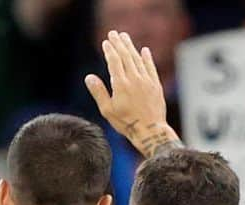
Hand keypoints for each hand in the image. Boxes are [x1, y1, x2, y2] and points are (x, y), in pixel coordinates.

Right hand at [85, 31, 176, 155]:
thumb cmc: (127, 123)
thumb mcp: (108, 111)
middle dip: (118, 43)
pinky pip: (151, 68)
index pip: (114, 61)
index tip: (106, 43)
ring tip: (125, 37)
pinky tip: (144, 50)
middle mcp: (134, 79)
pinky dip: (147, 58)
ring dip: (130, 46)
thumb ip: (98, 92)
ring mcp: (146, 81)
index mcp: (121, 85)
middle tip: (114, 33)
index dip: (109, 50)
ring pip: (137, 59)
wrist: (151, 132)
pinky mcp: (156, 86)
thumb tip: (89, 77)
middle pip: (125, 56)